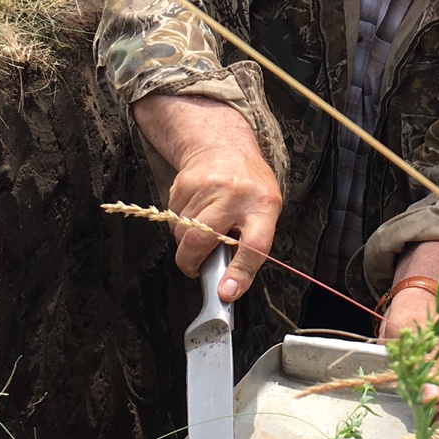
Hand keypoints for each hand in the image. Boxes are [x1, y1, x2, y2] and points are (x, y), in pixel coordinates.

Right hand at [134, 95, 281, 302]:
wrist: (225, 146)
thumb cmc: (250, 186)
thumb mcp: (265, 211)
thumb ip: (251, 244)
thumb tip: (229, 285)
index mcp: (264, 205)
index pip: (254, 245)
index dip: (241, 272)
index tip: (227, 292)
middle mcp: (236, 194)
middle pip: (203, 239)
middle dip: (191, 262)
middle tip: (194, 268)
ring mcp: (208, 186)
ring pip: (183, 232)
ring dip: (186, 242)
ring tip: (201, 231)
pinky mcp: (185, 183)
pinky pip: (173, 217)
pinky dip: (179, 224)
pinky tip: (194, 212)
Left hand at [380, 286, 438, 428]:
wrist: (402, 308)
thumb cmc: (415, 314)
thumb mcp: (421, 339)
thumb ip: (430, 367)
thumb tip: (433, 399)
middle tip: (428, 430)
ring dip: (436, 414)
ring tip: (420, 422)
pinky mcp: (438, 384)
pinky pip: (436, 403)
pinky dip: (427, 409)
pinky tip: (418, 414)